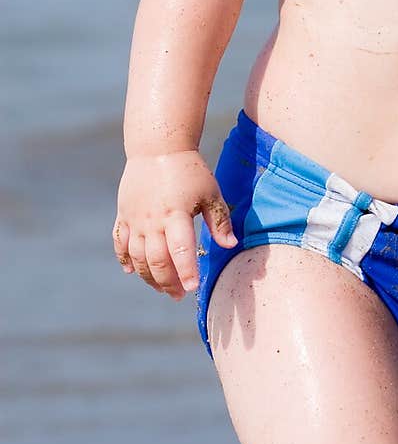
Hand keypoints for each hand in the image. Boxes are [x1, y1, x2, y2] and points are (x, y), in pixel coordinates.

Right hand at [112, 151, 236, 299]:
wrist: (157, 148)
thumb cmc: (190, 170)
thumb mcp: (210, 192)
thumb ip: (219, 221)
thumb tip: (230, 245)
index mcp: (176, 214)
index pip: (180, 250)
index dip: (186, 271)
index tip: (192, 288)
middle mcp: (152, 220)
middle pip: (156, 260)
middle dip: (168, 282)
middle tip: (178, 295)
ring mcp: (135, 218)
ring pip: (137, 257)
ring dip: (148, 276)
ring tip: (161, 288)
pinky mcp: (123, 214)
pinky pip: (120, 243)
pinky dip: (124, 260)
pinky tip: (132, 272)